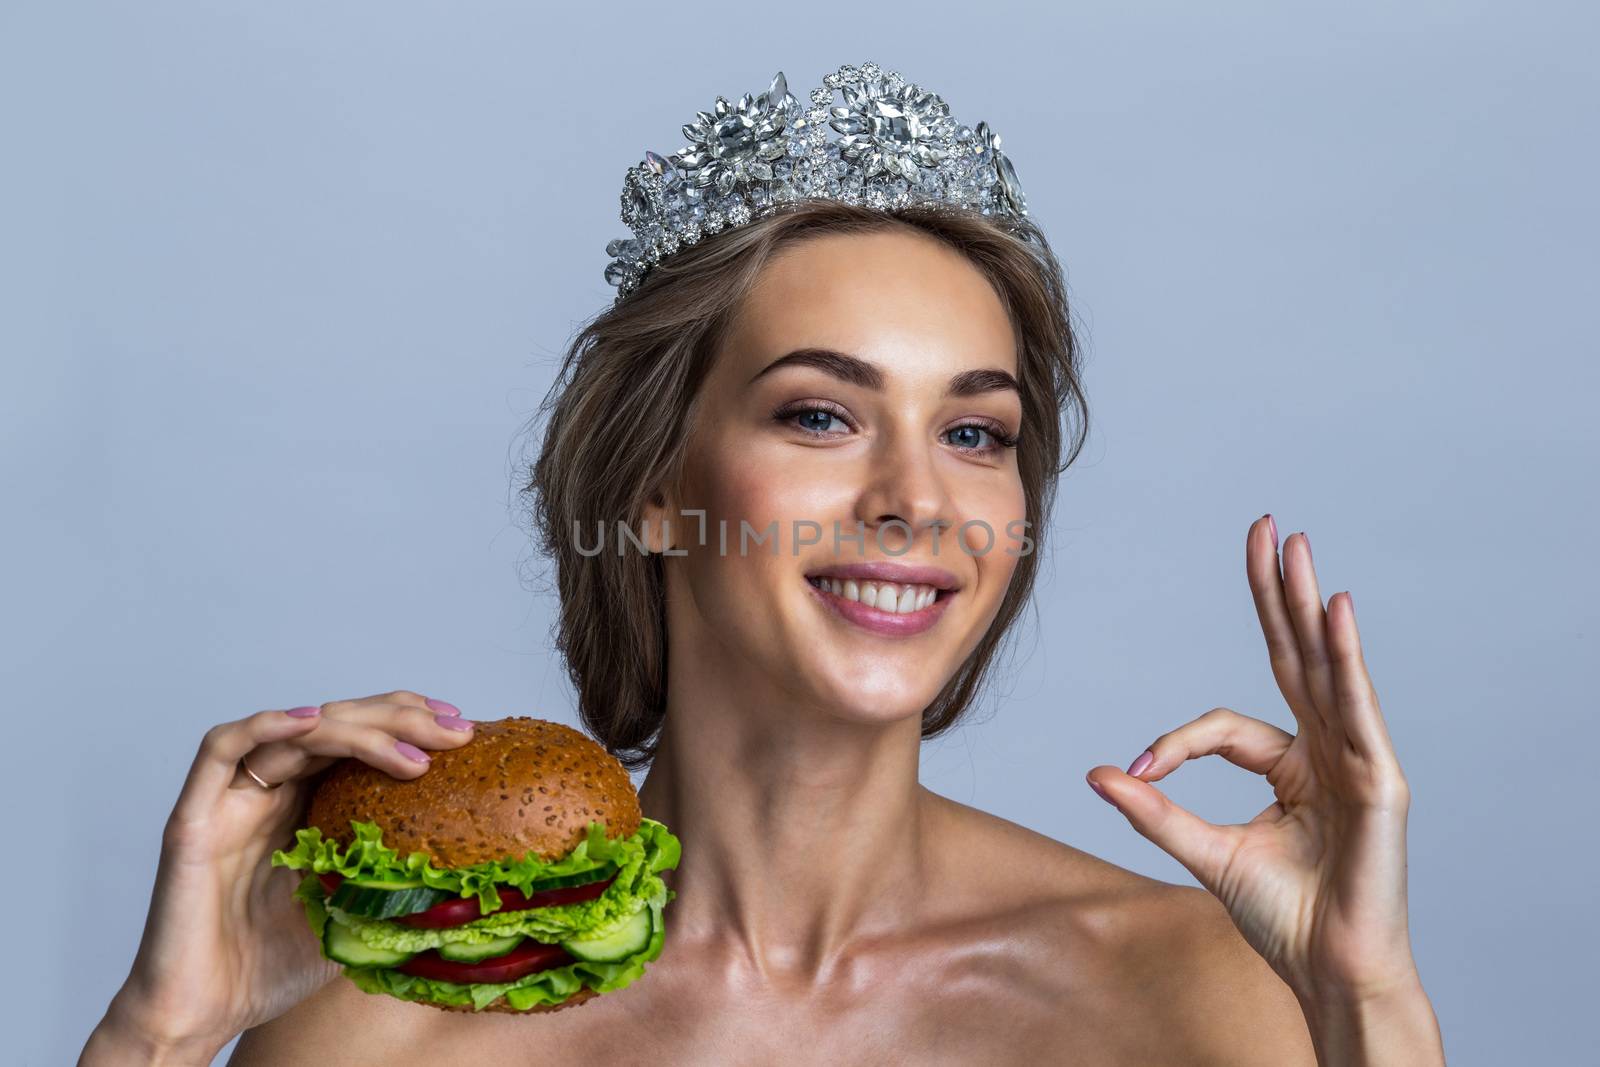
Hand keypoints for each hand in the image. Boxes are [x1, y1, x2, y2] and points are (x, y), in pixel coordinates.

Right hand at [81, 691, 475, 1063]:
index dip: (410, 722)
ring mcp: (232, 801)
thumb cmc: (271, 967)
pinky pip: (219, 751)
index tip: (462, 728)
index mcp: (309, 805)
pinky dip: (265, 725)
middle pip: (337, 723)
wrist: (202, 1013)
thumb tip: (465, 866)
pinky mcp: (194, 818)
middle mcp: (272, 792)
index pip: (361, 738)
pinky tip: (313, 721)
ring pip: (294, 731)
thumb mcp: (357, 911)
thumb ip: (393, 878)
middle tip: (456, 731)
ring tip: (414, 751)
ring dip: (358, 729)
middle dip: (401, 718)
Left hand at [1085, 517, 1437, 1033]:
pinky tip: (1333, 610)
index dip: (1176, 742)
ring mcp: (1356, 760)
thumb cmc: (1282, 917)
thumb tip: (1097, 772)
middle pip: (1293, 657)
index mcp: (1290, 764)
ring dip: (1306, 604)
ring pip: (1324, 667)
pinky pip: (1356, 707)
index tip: (1136, 774)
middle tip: (1263, 527)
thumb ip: (1155, 810)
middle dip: (1275, 593)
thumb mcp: (1203, 852)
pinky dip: (1345, 658)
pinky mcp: (1381, 779)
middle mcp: (1326, 750)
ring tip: (1293, 545)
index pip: (1225, 725)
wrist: (1327, 969)